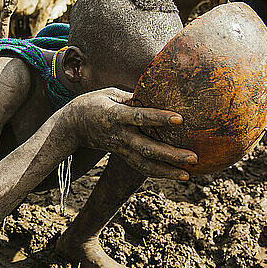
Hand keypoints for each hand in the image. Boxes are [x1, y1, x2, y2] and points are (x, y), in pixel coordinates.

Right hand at [67, 88, 196, 179]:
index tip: (179, 119)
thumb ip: (132, 96)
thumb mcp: (110, 93)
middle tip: (193, 157)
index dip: (159, 119)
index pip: (140, 117)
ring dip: (167, 171)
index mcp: (115, 116)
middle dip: (170, 155)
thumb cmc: (94, 103)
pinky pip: (141, 167)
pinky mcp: (122, 155)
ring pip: (144, 164)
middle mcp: (119, 135)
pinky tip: (177, 174)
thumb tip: (157, 92)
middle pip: (146, 149)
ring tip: (188, 175)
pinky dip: (159, 173)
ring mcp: (120, 148)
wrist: (73, 126)